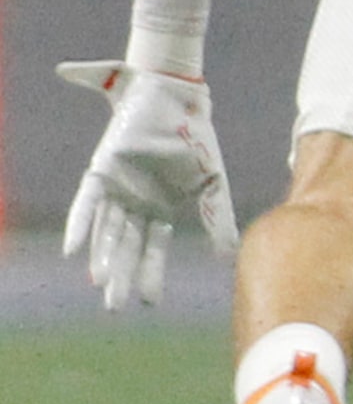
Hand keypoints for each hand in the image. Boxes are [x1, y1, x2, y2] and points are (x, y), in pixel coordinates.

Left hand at [58, 60, 238, 308]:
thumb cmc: (195, 135)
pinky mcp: (103, 169)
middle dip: (122, 275)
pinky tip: (74, 250)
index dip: (149, 273)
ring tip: (101, 283)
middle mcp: (134, 201)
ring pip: (107, 229)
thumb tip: (228, 256)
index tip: (149, 302)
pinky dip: (80, 225)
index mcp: (159, 205)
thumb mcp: (213, 182)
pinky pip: (87, 203)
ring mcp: (117, 187)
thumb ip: (217, 217)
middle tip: (115, 306)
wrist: (178, 96)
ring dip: (103, 255)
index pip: (152, 247)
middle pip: (126, 245)